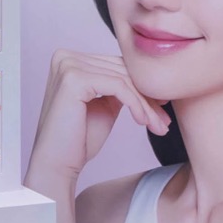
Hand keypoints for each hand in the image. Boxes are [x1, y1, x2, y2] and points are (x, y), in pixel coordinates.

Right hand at [28, 47, 168, 188]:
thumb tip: (150, 77)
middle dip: (148, 97)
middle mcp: (66, 57)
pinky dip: (136, 105)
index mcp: (70, 59)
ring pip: (123, 80)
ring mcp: (68, 65)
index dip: (142, 86)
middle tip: (164, 119)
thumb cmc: (79, 140)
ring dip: (146, 104)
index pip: (116, 66)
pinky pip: (118, 87)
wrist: (57, 166)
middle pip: (121, 71)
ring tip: (159, 125)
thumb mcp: (105, 105)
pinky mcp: (75, 78)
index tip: (163, 104)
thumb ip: (120, 86)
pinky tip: (144, 122)